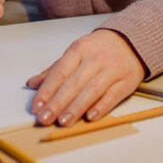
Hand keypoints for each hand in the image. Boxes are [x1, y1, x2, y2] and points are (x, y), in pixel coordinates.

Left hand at [26, 29, 145, 126]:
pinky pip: (112, 95)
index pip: (59, 72)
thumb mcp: (75, 53)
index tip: (36, 107)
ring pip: (92, 90)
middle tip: (44, 118)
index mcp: (79, 49)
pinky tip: (89, 117)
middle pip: (73, 83)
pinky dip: (101, 107)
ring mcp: (112, 69)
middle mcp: (95, 58)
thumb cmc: (97, 49)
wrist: (131, 41)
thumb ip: (54, 70)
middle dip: (57, 103)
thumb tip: (32, 84)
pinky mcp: (127, 81)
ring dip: (76, 107)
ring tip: (63, 121)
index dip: (47, 90)